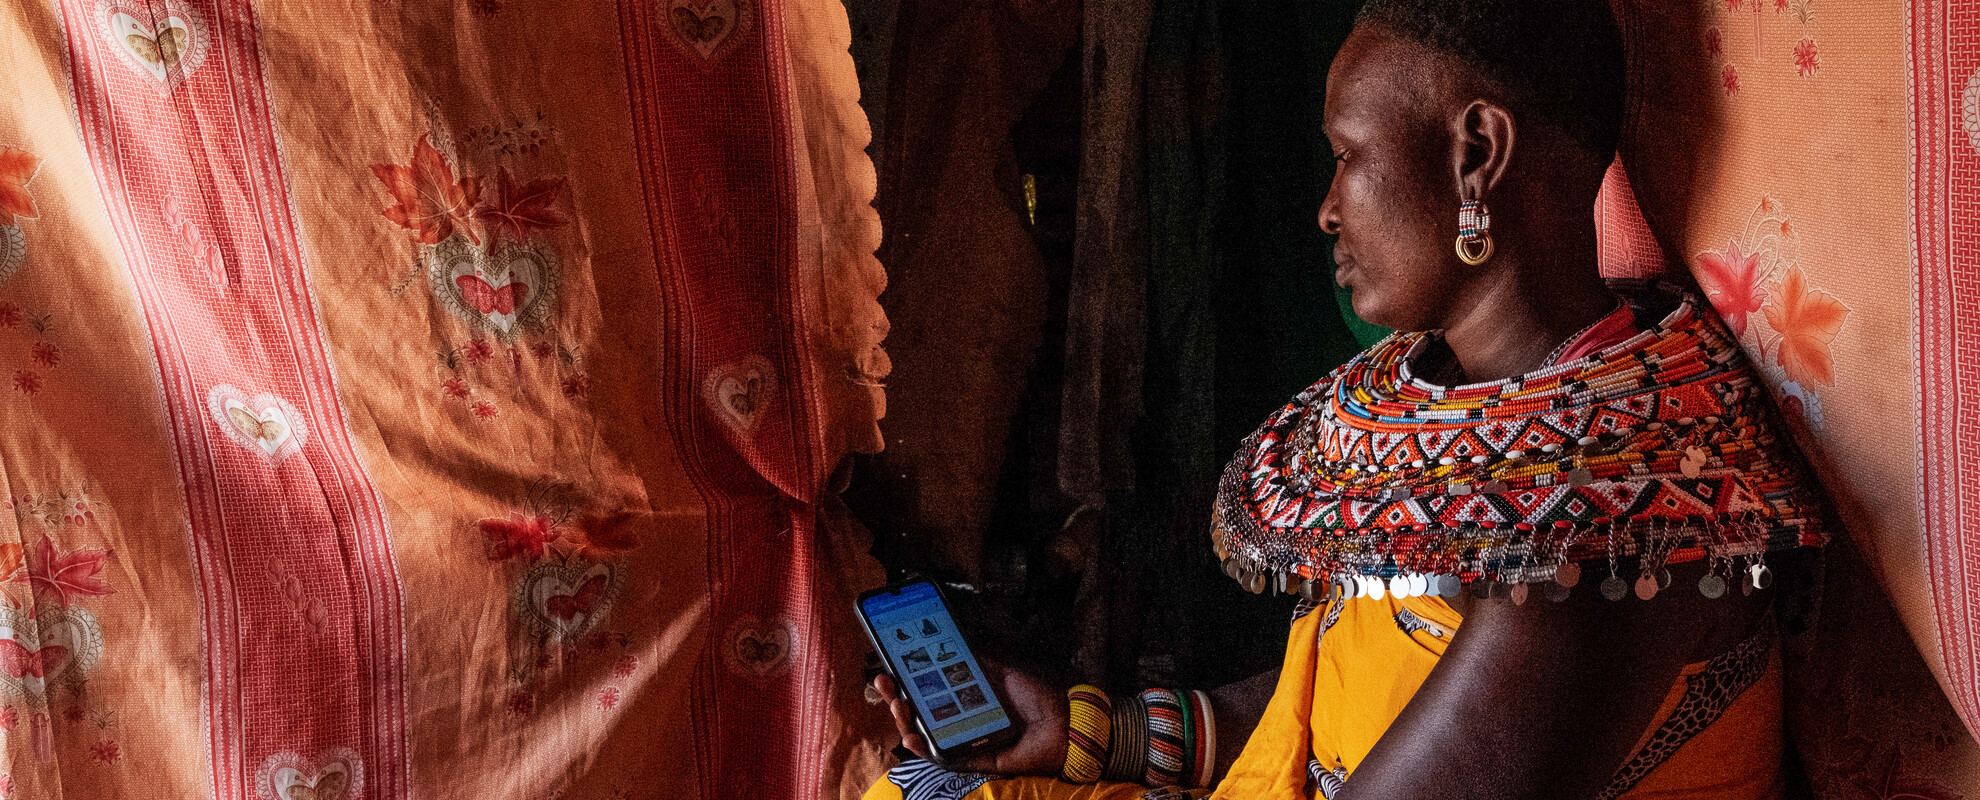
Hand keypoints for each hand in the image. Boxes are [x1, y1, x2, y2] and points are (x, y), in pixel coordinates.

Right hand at [872, 660, 1068, 775]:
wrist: (1063, 724)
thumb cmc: (1037, 700)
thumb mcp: (1003, 674)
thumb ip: (977, 664)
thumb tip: (952, 643)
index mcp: (968, 700)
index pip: (930, 691)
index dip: (908, 681)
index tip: (890, 667)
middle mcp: (963, 721)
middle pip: (921, 712)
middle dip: (898, 697)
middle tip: (883, 682)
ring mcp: (965, 741)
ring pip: (925, 734)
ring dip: (905, 720)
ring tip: (896, 703)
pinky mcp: (973, 760)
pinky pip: (943, 756)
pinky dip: (924, 748)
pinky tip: (910, 735)